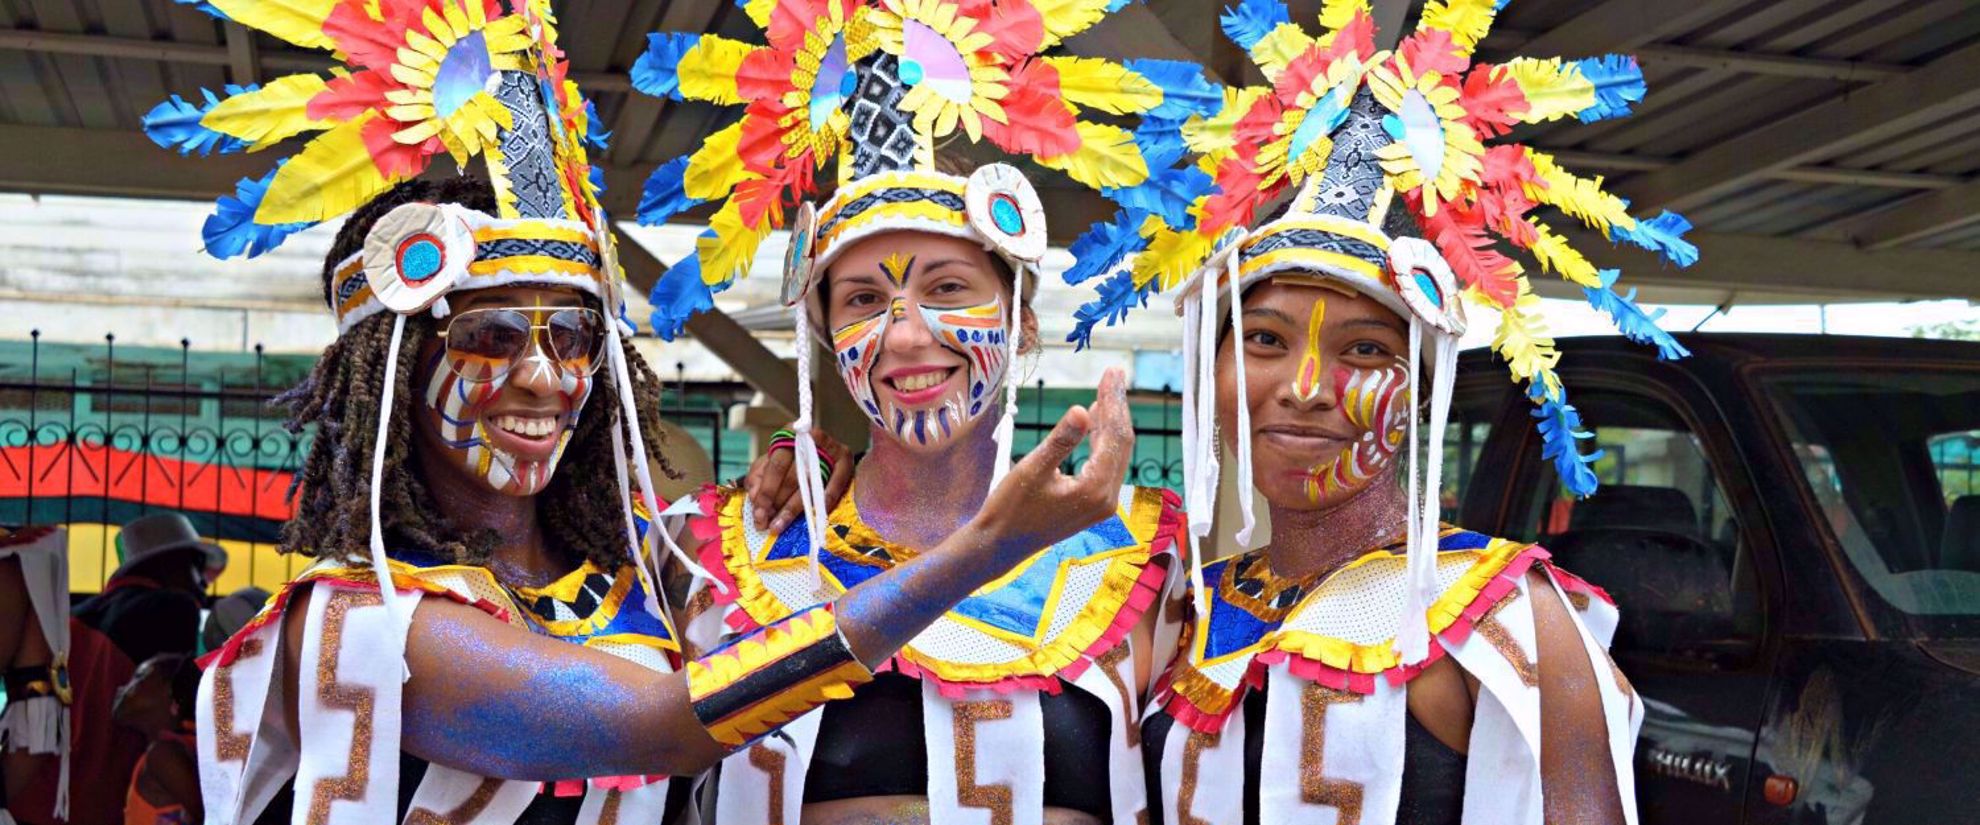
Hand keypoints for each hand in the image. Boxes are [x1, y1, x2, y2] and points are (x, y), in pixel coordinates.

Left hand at [742, 427, 854, 533]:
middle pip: (793, 477)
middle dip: (778, 503)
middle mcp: (811, 439)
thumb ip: (759, 476)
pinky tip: (810, 518)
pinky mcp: (846, 460)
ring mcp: (831, 449)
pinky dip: (822, 503)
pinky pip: (834, 486)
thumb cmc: (792, 456)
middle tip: (767, 522)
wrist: (825, 447)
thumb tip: (755, 497)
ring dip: (793, 509)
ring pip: (811, 484)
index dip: (766, 490)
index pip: (776, 465)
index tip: (759, 511)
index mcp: (790, 435)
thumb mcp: (771, 460)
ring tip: (780, 525)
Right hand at [972, 368, 1134, 557]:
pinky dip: (1103, 440)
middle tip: (1114, 372)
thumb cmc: (1010, 508)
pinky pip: (1107, 464)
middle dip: (1117, 406)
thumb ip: (1061, 439)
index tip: (1111, 371)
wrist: (1000, 544)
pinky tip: (1096, 419)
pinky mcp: (1094, 504)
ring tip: (1107, 389)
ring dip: (1111, 421)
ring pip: (1116, 453)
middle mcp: (1107, 499)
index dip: (1114, 401)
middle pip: (1122, 443)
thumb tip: (1082, 409)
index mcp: (1096, 490)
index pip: (1115, 436)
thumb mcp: (1033, 468)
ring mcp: (1102, 504)